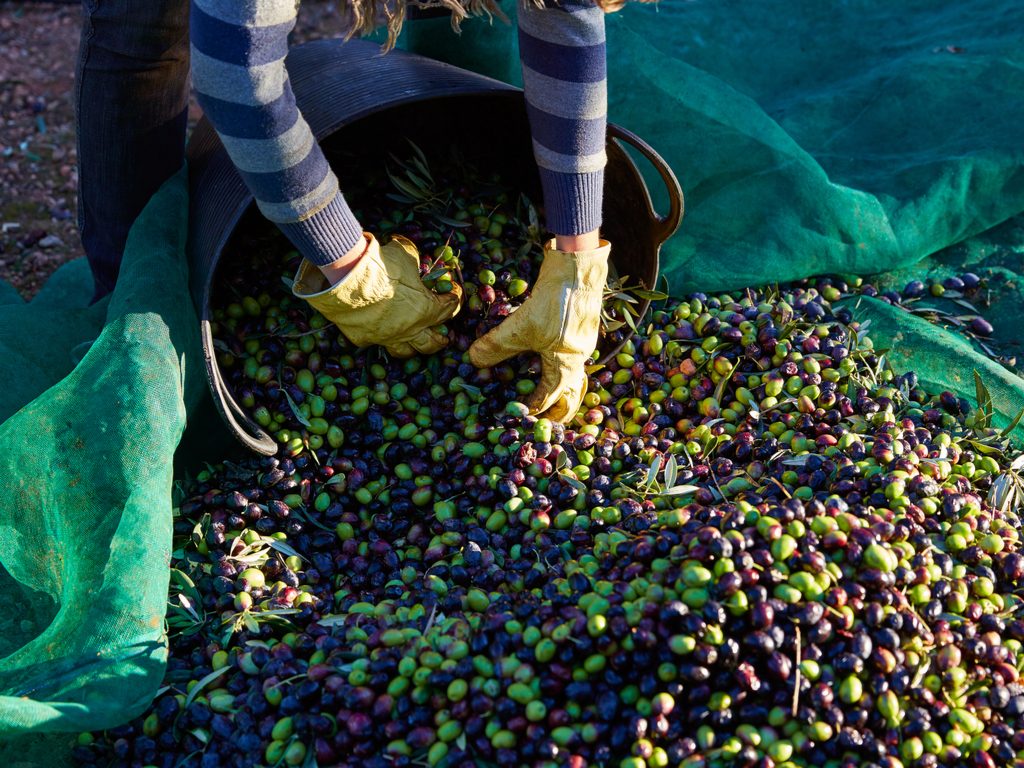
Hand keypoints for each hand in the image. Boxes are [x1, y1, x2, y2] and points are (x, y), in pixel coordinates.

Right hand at [292, 233, 461, 356]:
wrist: (346, 280)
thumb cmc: (381, 266)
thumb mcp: (405, 254)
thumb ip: (413, 258)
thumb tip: (413, 255)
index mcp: (425, 309)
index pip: (448, 309)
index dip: (453, 300)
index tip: (452, 294)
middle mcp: (409, 329)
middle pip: (432, 343)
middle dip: (440, 339)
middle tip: (443, 335)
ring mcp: (387, 337)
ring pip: (405, 352)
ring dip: (413, 346)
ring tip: (414, 341)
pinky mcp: (365, 339)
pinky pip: (375, 342)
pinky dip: (379, 336)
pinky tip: (378, 330)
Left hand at [469, 239, 609, 422]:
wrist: (579, 268)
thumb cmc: (555, 302)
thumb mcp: (521, 326)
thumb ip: (497, 346)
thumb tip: (474, 361)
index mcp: (565, 366)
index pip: (548, 398)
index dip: (531, 409)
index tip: (516, 414)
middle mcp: (578, 359)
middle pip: (572, 395)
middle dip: (559, 411)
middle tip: (546, 423)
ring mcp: (582, 343)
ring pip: (575, 376)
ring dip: (564, 391)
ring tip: (552, 398)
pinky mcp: (580, 327)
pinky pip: (573, 358)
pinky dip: (562, 367)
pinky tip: (549, 359)